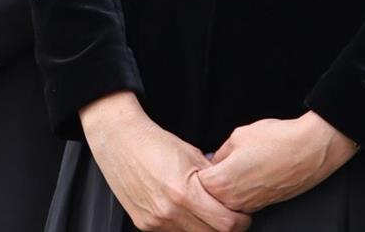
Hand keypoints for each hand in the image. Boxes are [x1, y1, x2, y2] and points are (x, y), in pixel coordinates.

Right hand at [80, 91, 249, 231]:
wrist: (121, 141)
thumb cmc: (155, 142)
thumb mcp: (192, 154)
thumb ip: (212, 177)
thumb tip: (231, 191)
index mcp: (185, 192)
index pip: (224, 223)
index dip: (240, 221)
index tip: (244, 215)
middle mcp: (169, 212)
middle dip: (226, 227)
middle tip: (231, 216)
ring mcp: (155, 222)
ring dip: (204, 228)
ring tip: (208, 211)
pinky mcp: (144, 225)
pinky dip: (184, 225)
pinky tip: (186, 210)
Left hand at [198, 112, 357, 212]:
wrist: (309, 150)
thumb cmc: (276, 139)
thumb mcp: (239, 135)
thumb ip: (222, 151)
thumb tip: (215, 159)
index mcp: (222, 182)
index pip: (195, 186)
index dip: (196, 171)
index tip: (197, 163)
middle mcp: (234, 200)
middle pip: (209, 198)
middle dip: (209, 184)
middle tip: (213, 166)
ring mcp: (249, 206)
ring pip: (226, 202)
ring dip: (226, 189)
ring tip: (235, 168)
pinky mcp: (264, 205)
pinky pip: (243, 202)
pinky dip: (242, 190)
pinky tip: (250, 173)